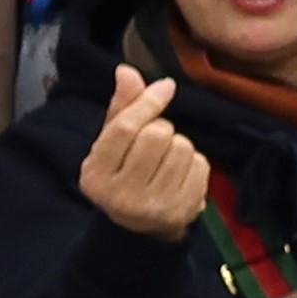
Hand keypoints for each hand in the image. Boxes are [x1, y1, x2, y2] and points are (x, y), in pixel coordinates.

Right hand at [77, 68, 209, 239]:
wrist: (139, 227)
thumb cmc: (124, 173)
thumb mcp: (112, 144)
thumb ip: (121, 108)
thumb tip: (127, 70)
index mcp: (95, 174)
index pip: (125, 127)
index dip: (147, 102)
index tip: (166, 87)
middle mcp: (121, 194)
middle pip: (157, 134)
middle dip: (161, 129)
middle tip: (154, 144)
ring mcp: (153, 206)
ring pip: (183, 147)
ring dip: (179, 145)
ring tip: (165, 161)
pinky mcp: (183, 211)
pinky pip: (201, 165)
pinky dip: (195, 163)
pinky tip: (179, 175)